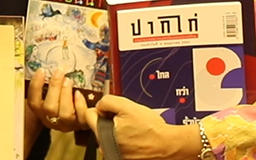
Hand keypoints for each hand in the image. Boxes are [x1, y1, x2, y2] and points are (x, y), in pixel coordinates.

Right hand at [27, 68, 85, 131]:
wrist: (74, 120)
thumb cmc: (59, 102)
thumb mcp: (49, 96)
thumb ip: (48, 86)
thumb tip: (49, 68)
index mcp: (40, 112)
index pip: (33, 101)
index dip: (36, 86)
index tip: (41, 70)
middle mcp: (52, 120)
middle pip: (50, 108)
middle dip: (54, 87)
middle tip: (60, 72)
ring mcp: (67, 124)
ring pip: (65, 114)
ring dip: (66, 94)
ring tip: (69, 80)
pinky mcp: (82, 124)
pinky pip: (81, 117)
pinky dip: (80, 104)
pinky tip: (78, 93)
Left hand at [76, 93, 201, 159]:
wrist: (168, 145)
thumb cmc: (150, 128)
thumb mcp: (127, 105)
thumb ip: (107, 101)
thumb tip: (99, 105)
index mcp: (102, 134)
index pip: (88, 116)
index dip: (98, 108)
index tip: (107, 109)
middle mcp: (105, 147)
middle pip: (98, 127)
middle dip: (109, 120)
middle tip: (125, 119)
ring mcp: (113, 155)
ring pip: (108, 136)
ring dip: (116, 130)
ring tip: (132, 129)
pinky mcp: (122, 159)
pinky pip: (117, 145)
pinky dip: (123, 140)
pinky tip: (134, 137)